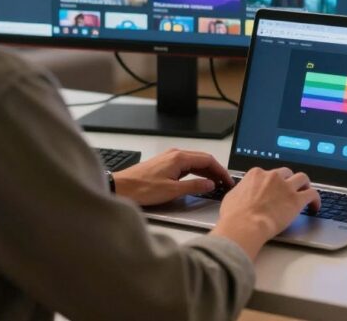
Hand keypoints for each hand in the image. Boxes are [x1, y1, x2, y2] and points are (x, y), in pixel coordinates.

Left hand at [112, 148, 233, 206]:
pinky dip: (196, 172)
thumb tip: (210, 184)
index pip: (208, 160)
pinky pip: (186, 166)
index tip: (227, 180)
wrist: (119, 187)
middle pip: (202, 159)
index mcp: (179, 158)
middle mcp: (175, 154)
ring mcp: (169, 159)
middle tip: (224, 182)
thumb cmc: (141, 188)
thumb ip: (194, 187)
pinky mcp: (164, 165)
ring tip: (215, 183)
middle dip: (216, 170)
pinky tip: (197, 181)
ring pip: (194, 162)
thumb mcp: (172, 191)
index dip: (221, 170)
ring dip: (206, 172)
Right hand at [210, 167, 320, 260]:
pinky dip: (316, 199)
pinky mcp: (297, 200)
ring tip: (305, 193)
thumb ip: (241, 191)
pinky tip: (315, 206)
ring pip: (302, 178)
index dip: (272, 182)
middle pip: (286, 173)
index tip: (273, 188)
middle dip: (289, 180)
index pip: (268, 173)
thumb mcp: (232, 197)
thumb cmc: (234, 215)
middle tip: (290, 190)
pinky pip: (312, 194)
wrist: (244, 225)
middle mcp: (273, 177)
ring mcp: (286, 187)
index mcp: (256, 174)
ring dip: (304, 185)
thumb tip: (240, 194)